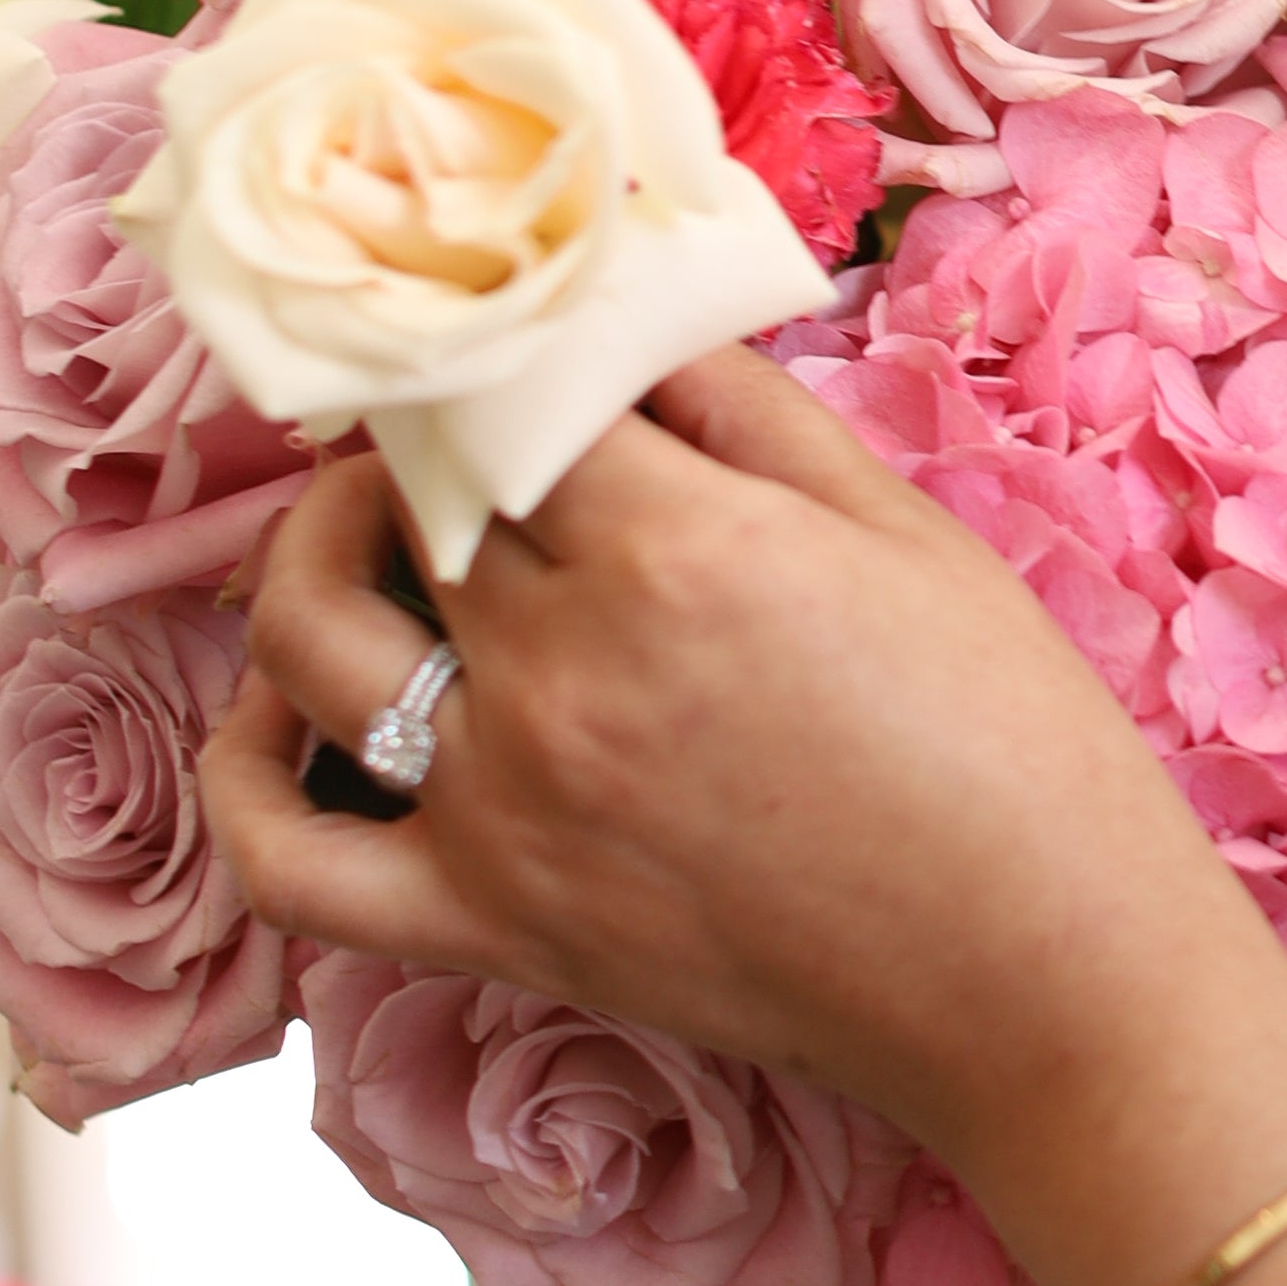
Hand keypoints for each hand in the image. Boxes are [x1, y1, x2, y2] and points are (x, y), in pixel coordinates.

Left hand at [200, 355, 1286, 1285]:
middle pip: (402, 493)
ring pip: (305, 633)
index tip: (491, 322)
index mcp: (676, 546)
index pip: (496, 388)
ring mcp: (504, 805)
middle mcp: (561, 668)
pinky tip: (276, 715)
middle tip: (470, 421)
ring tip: (382, 531)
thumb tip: (613, 305)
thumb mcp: (899, 523)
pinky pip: (286, 858)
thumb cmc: (1011, 744)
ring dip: (317, 552)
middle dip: (418, 435)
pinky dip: (245, 777)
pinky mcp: (489, 924)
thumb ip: (739, 405)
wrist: (1041, 979)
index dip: (484, 342)